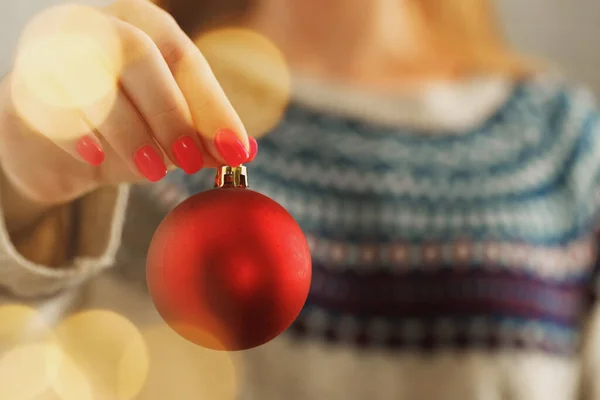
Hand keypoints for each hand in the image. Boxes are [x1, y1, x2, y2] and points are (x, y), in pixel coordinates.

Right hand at [0, 0, 256, 213]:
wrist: (50, 138)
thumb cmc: (120, 125)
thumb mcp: (166, 129)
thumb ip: (200, 135)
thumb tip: (243, 152)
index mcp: (142, 26)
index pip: (184, 59)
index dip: (213, 106)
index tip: (237, 150)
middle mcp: (98, 26)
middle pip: (138, 54)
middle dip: (172, 113)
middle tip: (192, 161)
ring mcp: (54, 50)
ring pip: (93, 77)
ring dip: (130, 131)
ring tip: (154, 172)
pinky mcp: (24, 87)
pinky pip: (52, 107)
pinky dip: (81, 136)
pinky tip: (98, 161)